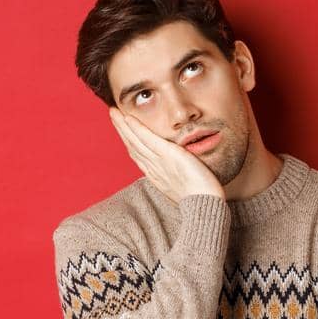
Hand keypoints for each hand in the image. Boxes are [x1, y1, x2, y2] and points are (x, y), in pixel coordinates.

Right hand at [108, 107, 224, 200]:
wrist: (205, 206)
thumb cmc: (201, 200)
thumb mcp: (186, 187)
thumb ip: (180, 178)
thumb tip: (182, 176)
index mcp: (158, 176)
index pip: (139, 155)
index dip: (129, 141)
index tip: (123, 130)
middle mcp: (155, 169)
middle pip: (133, 146)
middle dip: (121, 130)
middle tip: (113, 115)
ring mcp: (160, 162)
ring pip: (136, 141)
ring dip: (123, 125)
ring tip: (114, 112)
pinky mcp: (168, 155)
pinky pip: (148, 139)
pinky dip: (137, 128)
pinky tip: (128, 118)